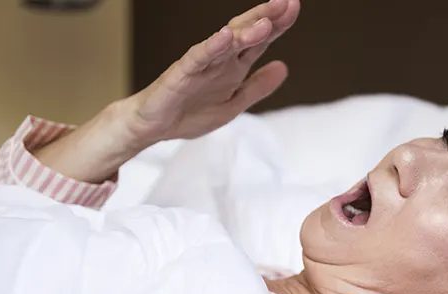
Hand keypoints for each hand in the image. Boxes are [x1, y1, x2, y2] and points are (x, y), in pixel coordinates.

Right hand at [122, 0, 300, 149]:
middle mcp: (220, 60)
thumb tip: (284, 67)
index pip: (259, 41)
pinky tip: (226, 36)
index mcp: (233, 66)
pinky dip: (212, 47)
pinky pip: (198, 58)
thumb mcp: (233, 104)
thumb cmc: (189, 112)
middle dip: (266, 17)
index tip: (293, 9)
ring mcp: (201, 64)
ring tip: (265, 22)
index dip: (278, 26)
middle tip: (286, 2)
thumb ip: (257, 87)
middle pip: (245, 33)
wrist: (154, 127)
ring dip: (246, 32)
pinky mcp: (182, 74)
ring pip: (226, 44)